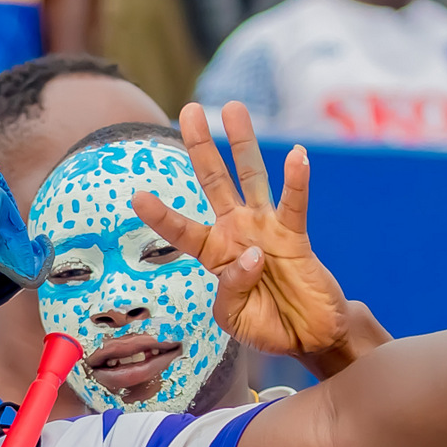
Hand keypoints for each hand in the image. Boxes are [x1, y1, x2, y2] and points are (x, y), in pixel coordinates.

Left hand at [132, 101, 354, 362]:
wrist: (309, 337)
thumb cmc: (268, 327)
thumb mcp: (234, 318)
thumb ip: (231, 287)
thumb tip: (251, 253)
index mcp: (214, 255)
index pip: (181, 230)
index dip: (161, 215)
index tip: (137, 195)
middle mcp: (236, 232)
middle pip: (214, 181)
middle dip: (200, 146)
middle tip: (189, 110)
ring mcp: (266, 229)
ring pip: (252, 177)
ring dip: (244, 143)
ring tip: (234, 108)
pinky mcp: (296, 236)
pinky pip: (295, 204)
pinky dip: (297, 180)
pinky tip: (296, 155)